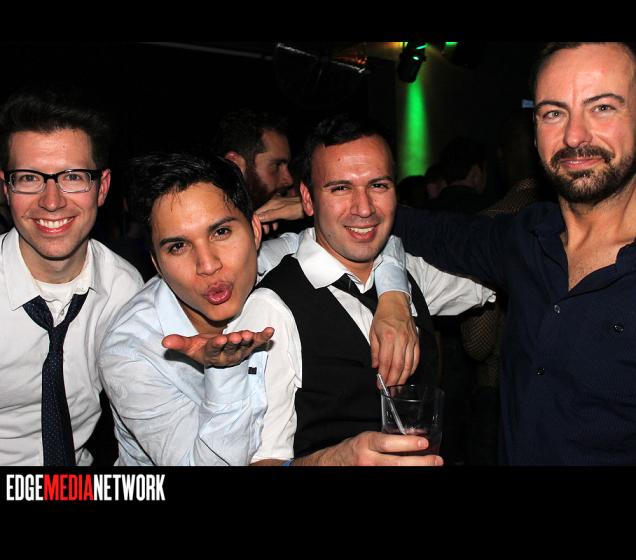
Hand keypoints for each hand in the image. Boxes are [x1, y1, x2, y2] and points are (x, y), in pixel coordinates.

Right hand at [162, 327, 273, 367]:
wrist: (218, 356)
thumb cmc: (203, 349)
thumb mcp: (190, 347)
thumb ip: (179, 344)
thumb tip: (164, 341)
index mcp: (213, 355)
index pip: (215, 350)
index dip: (218, 345)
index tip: (219, 340)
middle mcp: (229, 355)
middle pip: (232, 348)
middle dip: (235, 342)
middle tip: (237, 337)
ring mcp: (241, 351)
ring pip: (245, 346)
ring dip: (249, 340)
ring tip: (251, 335)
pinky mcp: (250, 346)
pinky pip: (258, 342)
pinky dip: (264, 337)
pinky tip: (270, 331)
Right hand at [256, 195, 303, 234]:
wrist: (308, 207)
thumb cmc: (298, 209)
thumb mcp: (283, 213)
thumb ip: (270, 215)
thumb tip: (258, 218)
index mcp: (270, 203)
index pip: (257, 212)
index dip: (255, 222)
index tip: (257, 230)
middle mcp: (272, 203)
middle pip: (260, 214)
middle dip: (261, 224)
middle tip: (264, 233)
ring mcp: (276, 206)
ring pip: (266, 216)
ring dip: (266, 224)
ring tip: (269, 232)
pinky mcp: (280, 209)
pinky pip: (272, 216)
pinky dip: (272, 222)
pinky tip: (275, 228)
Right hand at [310, 431, 442, 465]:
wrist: (333, 464)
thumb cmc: (353, 449)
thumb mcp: (368, 438)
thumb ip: (387, 439)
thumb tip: (414, 437)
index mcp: (366, 444)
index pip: (388, 443)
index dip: (407, 443)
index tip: (424, 442)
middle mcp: (368, 460)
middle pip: (397, 464)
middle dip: (420, 462)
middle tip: (436, 460)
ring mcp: (370, 473)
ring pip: (397, 473)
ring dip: (416, 470)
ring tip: (432, 466)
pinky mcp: (372, 478)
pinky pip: (392, 478)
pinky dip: (406, 476)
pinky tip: (417, 473)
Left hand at [370, 291, 419, 386]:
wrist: (396, 302)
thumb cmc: (383, 316)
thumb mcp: (373, 332)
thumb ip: (375, 351)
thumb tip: (376, 366)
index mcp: (388, 337)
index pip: (386, 362)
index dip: (383, 375)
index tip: (379, 384)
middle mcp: (401, 339)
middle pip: (398, 366)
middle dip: (393, 380)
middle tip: (388, 388)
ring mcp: (410, 340)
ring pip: (409, 364)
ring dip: (403, 377)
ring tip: (397, 385)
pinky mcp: (416, 340)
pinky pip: (416, 358)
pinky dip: (412, 369)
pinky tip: (407, 374)